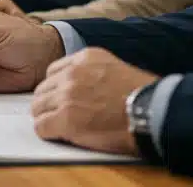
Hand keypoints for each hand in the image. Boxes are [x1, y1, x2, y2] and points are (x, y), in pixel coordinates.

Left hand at [32, 48, 157, 155]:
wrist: (154, 113)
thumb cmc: (144, 96)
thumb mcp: (116, 69)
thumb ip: (92, 73)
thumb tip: (80, 88)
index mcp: (85, 58)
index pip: (53, 71)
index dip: (56, 88)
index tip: (63, 99)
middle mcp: (72, 73)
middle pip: (42, 89)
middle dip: (48, 104)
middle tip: (59, 116)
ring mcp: (67, 95)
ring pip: (38, 107)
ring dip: (46, 118)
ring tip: (60, 127)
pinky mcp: (66, 118)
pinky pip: (41, 126)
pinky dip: (48, 133)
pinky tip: (61, 135)